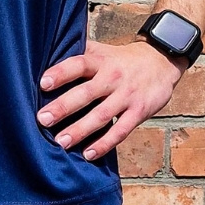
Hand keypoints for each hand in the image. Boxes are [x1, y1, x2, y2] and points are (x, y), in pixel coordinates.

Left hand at [36, 38, 186, 160]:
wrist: (161, 61)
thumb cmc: (121, 59)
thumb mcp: (102, 50)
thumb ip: (79, 52)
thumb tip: (47, 52)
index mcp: (100, 60)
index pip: (79, 64)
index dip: (61, 73)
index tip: (43, 83)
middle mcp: (112, 77)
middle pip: (86, 93)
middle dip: (63, 107)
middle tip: (42, 119)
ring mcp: (127, 96)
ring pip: (101, 116)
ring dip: (80, 130)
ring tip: (60, 142)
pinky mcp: (139, 112)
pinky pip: (120, 131)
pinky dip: (104, 144)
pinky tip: (88, 154)